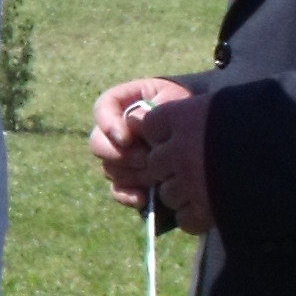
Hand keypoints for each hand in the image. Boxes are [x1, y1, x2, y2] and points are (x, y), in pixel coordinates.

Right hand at [88, 77, 216, 232]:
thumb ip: (152, 109)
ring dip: (130, 174)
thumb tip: (135, 124)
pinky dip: (127, 195)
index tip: (126, 138)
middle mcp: (113, 132)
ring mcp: (118, 157)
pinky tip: (143, 197)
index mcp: (120, 104)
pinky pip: (117, 190)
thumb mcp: (172, 98)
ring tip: (156, 174)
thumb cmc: (183, 107)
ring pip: (108, 168)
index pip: (101, 109)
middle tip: (145, 159)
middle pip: (97, 144)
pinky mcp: (127, 179)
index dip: (108, 125)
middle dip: (120, 154)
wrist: (197, 127)